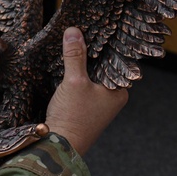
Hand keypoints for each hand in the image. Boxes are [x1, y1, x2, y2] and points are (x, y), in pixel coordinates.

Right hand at [45, 27, 128, 155]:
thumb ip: (74, 56)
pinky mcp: (83, 111)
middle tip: (79, 34)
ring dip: (80, 67)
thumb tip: (73, 31)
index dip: (105, 45)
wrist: (57, 146)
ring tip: (70, 48)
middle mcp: (112, 99)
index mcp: (119, 92)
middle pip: (102, 69)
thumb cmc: (73, 116)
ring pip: (91, 79)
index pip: (116, 62)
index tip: (96, 29)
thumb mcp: (74, 81)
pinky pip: (82, 88)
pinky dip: (74, 79)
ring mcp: (98, 106)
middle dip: (90, 55)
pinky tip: (64, 70)